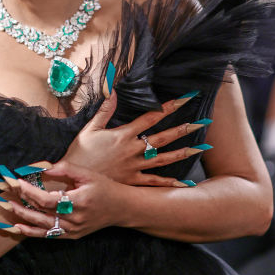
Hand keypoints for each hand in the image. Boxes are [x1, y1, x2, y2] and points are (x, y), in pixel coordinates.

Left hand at [6, 162, 126, 239]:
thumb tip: (43, 168)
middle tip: (7, 194)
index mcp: (79, 201)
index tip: (17, 182)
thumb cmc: (104, 187)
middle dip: (22, 203)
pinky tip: (19, 227)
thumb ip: (65, 169)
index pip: (48, 200)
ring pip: (43, 226)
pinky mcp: (73, 236)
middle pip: (42, 213)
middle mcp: (75, 219)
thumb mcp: (87, 174)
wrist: (121, 208)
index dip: (30, 192)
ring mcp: (74, 230)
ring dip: (24, 218)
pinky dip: (33, 232)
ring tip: (9, 208)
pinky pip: (49, 235)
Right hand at [64, 91, 208, 185]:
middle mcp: (133, 150)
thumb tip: (114, 91)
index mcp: (124, 135)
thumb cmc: (79, 154)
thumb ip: (104, 110)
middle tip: (201, 123)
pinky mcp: (132, 182)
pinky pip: (154, 182)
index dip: (168, 107)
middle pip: (163, 137)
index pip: (151, 117)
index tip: (183, 100)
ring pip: (163, 159)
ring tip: (201, 148)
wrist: (73, 181)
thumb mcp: (90, 129)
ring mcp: (134, 167)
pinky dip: (169, 183)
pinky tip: (184, 183)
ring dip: (182, 153)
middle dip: (183, 129)